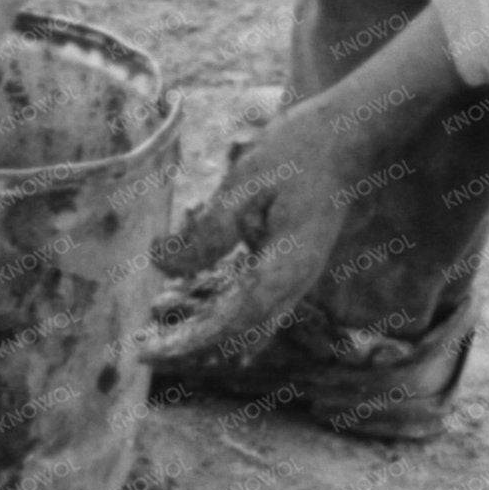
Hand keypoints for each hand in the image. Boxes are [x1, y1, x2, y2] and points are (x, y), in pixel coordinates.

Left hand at [143, 12, 469, 365]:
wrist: (347, 136)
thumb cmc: (298, 151)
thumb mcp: (244, 184)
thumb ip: (206, 232)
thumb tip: (161, 265)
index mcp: (286, 268)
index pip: (232, 322)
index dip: (189, 341)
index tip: (149, 352)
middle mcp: (294, 283)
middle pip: (237, 334)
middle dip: (189, 345)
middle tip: (141, 353)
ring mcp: (295, 277)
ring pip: (246, 324)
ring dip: (203, 333)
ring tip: (158, 340)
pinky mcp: (289, 264)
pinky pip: (253, 304)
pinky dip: (222, 317)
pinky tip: (198, 322)